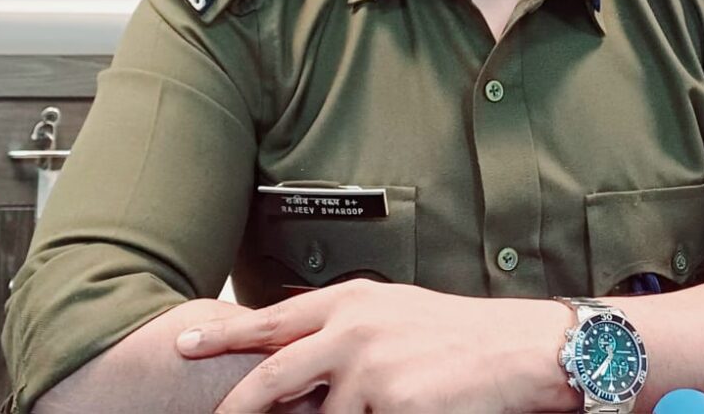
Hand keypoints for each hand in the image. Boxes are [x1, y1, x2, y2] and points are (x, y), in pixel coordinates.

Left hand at [175, 279, 577, 412]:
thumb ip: (344, 330)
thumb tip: (302, 356)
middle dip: (238, 408)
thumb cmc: (460, 334)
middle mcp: (352, 328)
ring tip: (390, 398)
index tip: (184, 343)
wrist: (519, 348)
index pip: (272, 319)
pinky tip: (410, 405)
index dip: (225, 335)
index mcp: (351, 301)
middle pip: (272, 377)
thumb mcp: (393, 316)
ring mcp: (369, 367)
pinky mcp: (391, 403)